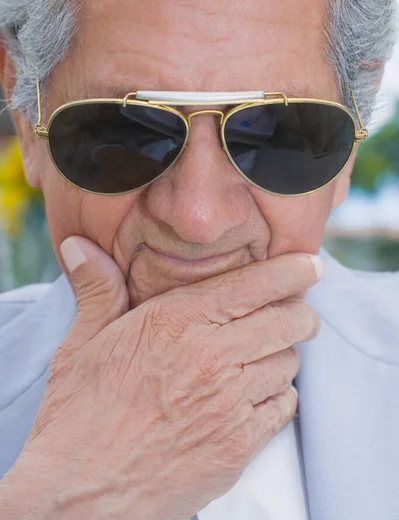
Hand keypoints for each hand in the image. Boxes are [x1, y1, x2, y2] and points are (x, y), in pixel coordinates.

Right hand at [1, 237, 321, 519]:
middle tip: (291, 312)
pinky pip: (284, 406)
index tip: (309, 264)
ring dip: (282, 354)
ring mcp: (230, 403)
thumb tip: (78, 243)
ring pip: (290, 363)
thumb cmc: (79, 412)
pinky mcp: (238, 445)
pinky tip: (254, 395)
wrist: (81, 491)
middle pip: (289, 321)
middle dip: (299, 312)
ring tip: (259, 357)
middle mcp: (212, 357)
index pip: (253, 284)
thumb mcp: (82, 342)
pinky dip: (278, 395)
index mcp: (177, 322)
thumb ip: (97, 287)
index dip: (291, 270)